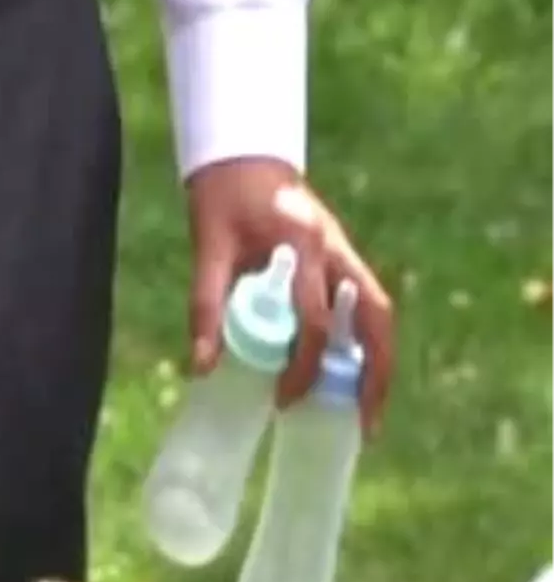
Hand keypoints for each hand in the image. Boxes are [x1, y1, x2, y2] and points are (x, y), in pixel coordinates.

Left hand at [186, 157, 394, 434]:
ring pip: (380, 310)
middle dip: (376, 373)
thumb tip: (201, 367)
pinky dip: (365, 338)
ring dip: (379, 359)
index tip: (284, 399)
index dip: (303, 366)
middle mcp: (335, 248)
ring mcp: (344, 249)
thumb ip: (205, 304)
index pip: (315, 320)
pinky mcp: (342, 254)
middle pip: (376, 317)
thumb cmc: (221, 201)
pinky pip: (365, 301)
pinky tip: (352, 371)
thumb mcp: (206, 249)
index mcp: (301, 245)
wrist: (240, 156)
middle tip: (366, 424)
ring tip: (368, 409)